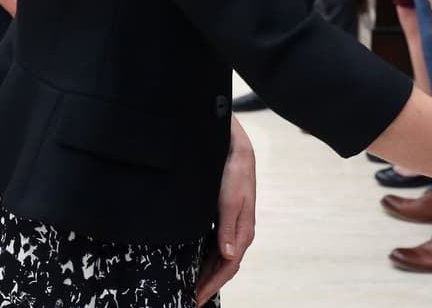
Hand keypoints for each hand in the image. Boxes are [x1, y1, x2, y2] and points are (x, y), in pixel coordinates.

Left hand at [196, 116, 256, 303]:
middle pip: (224, 266)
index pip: (229, 266)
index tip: (194, 300)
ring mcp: (231, 223)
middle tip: (187, 301)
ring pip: (218, 257)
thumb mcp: (230, 194)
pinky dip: (203, 259)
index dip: (212, 285)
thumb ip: (229, 225)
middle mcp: (238, 228)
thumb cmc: (233, 165)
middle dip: (207, 284)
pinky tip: (191, 264)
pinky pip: (213, 245)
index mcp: (243, 227)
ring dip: (205, 274)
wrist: (231, 140)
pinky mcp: (222, 215)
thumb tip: (228, 255)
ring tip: (187, 288)